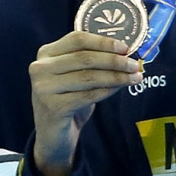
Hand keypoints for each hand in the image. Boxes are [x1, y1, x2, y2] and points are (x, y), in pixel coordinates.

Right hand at [28, 31, 141, 175]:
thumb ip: (90, 62)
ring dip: (116, 76)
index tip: (125, 47)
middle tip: (134, 64)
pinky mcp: (53, 107)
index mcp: (45, 54)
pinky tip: (120, 89)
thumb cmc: (68, 100)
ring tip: (135, 77)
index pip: (77, 39)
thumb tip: (124, 54)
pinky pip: (88, 95)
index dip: (103, 41)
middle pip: (84, 58)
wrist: (53, 135)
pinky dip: (108, 91)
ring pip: (89, 77)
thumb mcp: (74, 76)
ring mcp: (44, 88)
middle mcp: (40, 68)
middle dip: (114, 60)